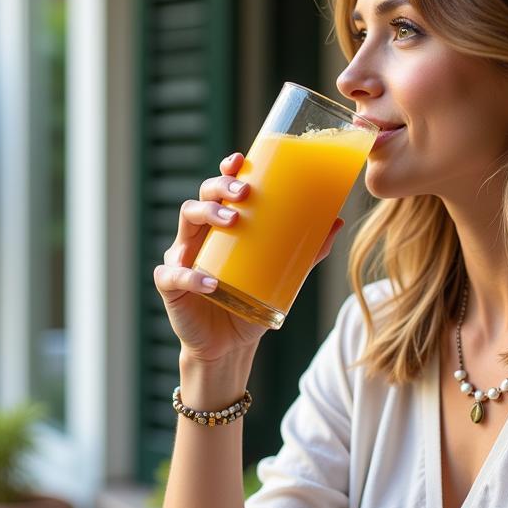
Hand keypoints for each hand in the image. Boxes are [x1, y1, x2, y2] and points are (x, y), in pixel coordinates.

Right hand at [153, 151, 344, 362]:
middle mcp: (198, 235)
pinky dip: (191, 276)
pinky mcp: (171, 286)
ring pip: (185, 222)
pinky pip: (173, 274)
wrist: (228, 347)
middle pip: (202, 196)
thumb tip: (336, 223)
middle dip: (220, 188)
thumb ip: (307, 252)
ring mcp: (181, 257)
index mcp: (221, 226)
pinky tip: (209, 281)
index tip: (241, 161)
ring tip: (232, 222)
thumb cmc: (250, 303)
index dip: (227, 171)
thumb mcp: (282, 275)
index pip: (220, 189)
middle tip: (244, 193)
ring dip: (207, 215)